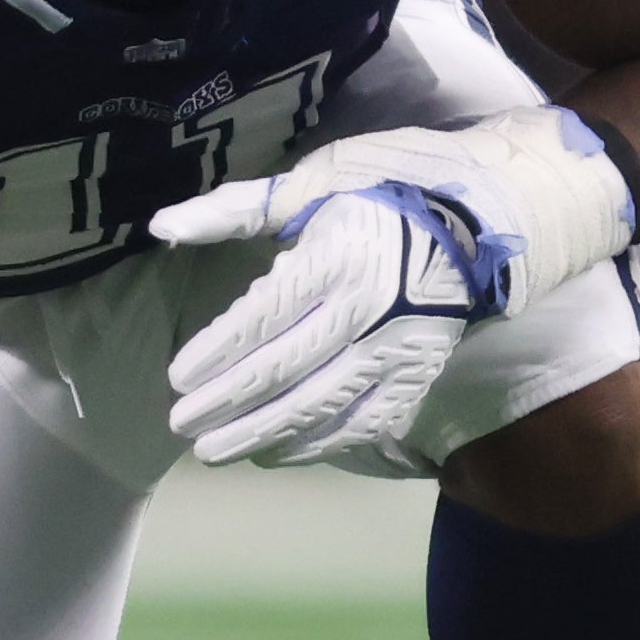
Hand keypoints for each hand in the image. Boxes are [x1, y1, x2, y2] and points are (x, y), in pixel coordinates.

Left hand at [151, 108, 629, 473]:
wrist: (476, 224)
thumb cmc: (379, 197)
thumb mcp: (310, 187)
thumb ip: (236, 209)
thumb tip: (164, 225)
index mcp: (342, 255)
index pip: (266, 316)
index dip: (217, 352)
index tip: (176, 377)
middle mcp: (372, 308)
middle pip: (286, 368)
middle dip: (227, 402)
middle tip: (181, 425)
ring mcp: (400, 348)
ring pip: (322, 405)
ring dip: (262, 432)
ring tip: (215, 449)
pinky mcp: (420, 376)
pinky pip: (364, 423)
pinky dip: (317, 444)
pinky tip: (276, 452)